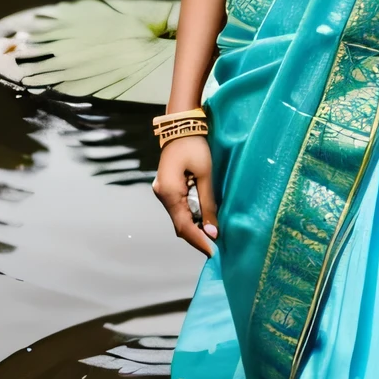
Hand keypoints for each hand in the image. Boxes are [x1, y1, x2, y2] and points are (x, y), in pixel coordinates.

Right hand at [152, 134, 218, 256]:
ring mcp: (163, 191)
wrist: (181, 125)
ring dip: (195, 227)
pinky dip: (191, 216)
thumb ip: (208, 204)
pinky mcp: (167, 187)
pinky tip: (203, 221)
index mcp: (169, 193)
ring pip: (179, 217)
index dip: (199, 241)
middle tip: (216, 248)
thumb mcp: (205, 176)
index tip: (213, 253)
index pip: (184, 226)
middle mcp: (162, 195)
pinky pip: (179, 208)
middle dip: (197, 237)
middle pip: (180, 224)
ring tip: (213, 237)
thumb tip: (212, 232)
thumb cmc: (195, 147)